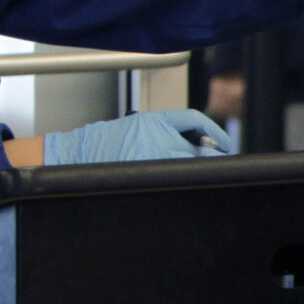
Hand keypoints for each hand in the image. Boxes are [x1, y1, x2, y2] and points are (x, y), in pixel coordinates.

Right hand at [40, 109, 233, 165]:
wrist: (78, 153)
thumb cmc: (109, 140)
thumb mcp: (141, 125)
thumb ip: (170, 131)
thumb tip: (204, 144)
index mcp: (155, 121)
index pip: (195, 120)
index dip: (214, 131)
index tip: (225, 142)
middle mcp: (157, 139)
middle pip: (201, 150)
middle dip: (214, 157)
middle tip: (222, 161)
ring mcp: (153, 160)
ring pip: (191, 168)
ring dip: (201, 171)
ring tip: (206, 174)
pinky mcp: (148, 175)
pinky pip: (176, 181)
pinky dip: (184, 181)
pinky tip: (186, 183)